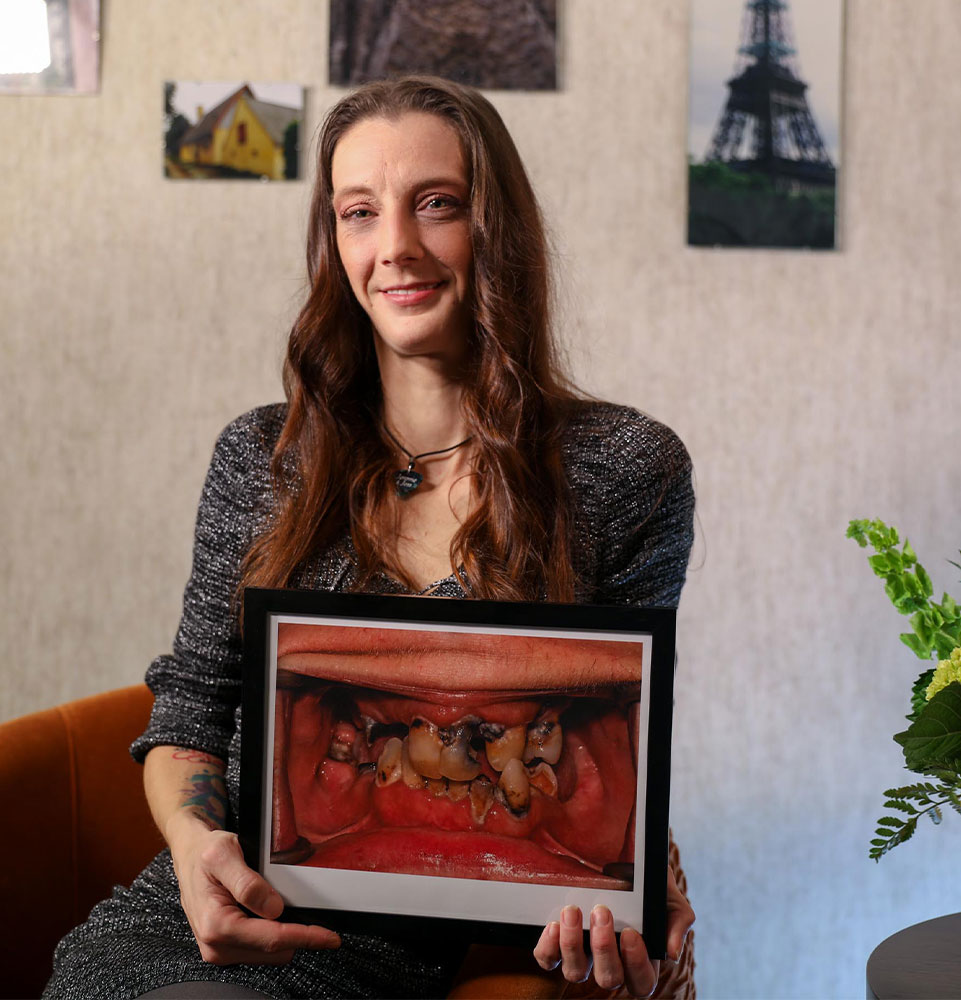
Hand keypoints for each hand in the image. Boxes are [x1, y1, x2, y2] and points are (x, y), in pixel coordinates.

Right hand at [169, 823, 340, 964]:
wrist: (190, 856)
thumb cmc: (204, 854)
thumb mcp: (224, 855)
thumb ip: (248, 883)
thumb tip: (274, 908)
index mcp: (216, 925)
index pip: (271, 939)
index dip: (304, 937)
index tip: (329, 936)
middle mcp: (217, 945)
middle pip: (275, 951)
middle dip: (296, 932)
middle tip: (304, 904)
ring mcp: (221, 949)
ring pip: (271, 953)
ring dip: (284, 933)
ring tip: (278, 902)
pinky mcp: (227, 947)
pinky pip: (261, 948)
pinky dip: (273, 932)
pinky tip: (270, 912)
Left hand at [532, 866, 693, 996]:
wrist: (620, 857)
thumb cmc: (646, 883)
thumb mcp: (668, 897)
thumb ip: (678, 922)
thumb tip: (671, 953)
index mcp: (640, 960)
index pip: (641, 983)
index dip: (635, 964)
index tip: (630, 931)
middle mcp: (611, 963)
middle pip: (608, 980)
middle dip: (603, 948)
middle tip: (601, 912)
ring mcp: (583, 956)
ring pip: (575, 973)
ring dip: (572, 944)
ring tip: (573, 911)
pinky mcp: (558, 944)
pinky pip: (547, 959)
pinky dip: (548, 947)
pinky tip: (554, 924)